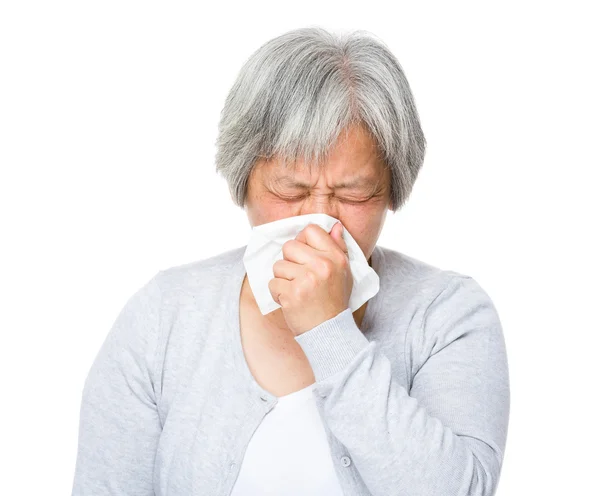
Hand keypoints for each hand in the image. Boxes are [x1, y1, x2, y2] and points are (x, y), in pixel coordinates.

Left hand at [268, 221, 353, 335]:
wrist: (330, 331)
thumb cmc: (335, 300)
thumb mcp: (344, 272)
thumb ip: (338, 247)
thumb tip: (335, 226)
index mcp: (336, 257)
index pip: (310, 230)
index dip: (302, 241)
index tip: (304, 256)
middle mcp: (322, 265)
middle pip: (289, 246)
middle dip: (290, 262)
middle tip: (300, 278)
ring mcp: (307, 279)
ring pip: (278, 265)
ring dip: (283, 279)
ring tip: (297, 291)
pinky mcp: (292, 294)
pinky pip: (273, 283)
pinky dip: (278, 294)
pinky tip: (291, 301)